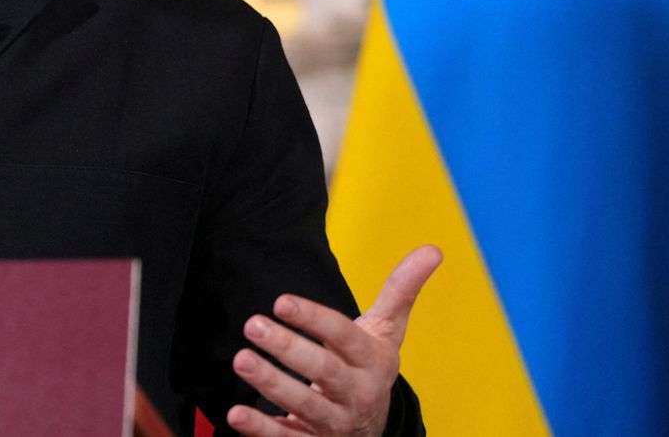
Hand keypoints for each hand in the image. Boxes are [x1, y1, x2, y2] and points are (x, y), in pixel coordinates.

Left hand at [228, 245, 440, 435]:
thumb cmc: (370, 368)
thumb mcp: (387, 332)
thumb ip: (401, 291)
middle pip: (324, 371)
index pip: (345, 337)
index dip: (315, 320)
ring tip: (241, 359)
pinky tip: (236, 415)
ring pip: (303, 405)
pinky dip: (260, 430)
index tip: (282, 301)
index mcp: (372, 362)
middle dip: (288, 348)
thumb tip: (433, 249)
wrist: (373, 429)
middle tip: (253, 324)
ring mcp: (333, 422)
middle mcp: (355, 394)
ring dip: (270, 384)